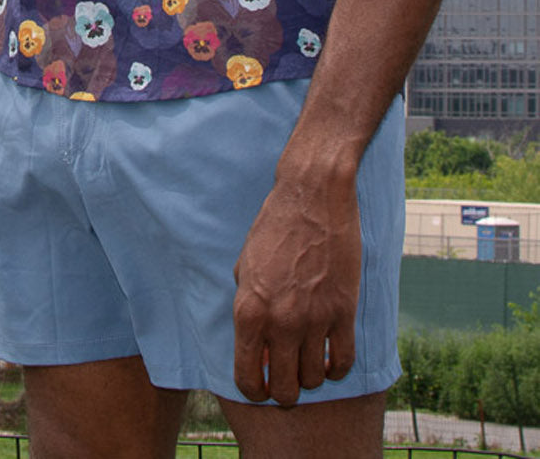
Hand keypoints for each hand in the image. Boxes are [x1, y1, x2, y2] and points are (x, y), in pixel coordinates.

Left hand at [232, 171, 361, 405]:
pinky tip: (329, 353)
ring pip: (314, 380)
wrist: (311, 196)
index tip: (260, 385)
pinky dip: (337, 367)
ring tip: (307, 360)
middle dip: (283, 390)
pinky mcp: (343, 311)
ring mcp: (314, 319)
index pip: (247, 378)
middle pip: (285, 390)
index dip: (254, 390)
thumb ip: (248, 308)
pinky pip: (343, 362)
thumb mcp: (244, 266)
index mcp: (248, 310)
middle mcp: (280, 321)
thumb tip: (257, 346)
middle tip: (286, 376)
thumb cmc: (273, 228)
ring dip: (310, 377)